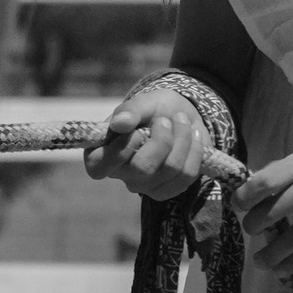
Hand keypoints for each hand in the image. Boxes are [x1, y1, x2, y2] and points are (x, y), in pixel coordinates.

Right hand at [84, 87, 213, 200]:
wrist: (180, 116)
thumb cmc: (153, 109)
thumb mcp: (143, 102)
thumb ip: (130, 110)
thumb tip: (119, 123)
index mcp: (103, 152)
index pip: (97, 166)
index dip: (118, 152)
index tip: (137, 131)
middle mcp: (121, 174)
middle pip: (142, 168)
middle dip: (162, 140)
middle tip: (165, 120)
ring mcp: (144, 186)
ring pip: (169, 170)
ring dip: (182, 139)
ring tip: (182, 121)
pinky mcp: (168, 190)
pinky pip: (186, 176)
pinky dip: (194, 151)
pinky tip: (194, 136)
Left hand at [235, 143, 292, 271]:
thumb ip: (292, 170)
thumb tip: (259, 188)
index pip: (261, 183)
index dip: (243, 199)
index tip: (238, 207)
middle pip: (267, 213)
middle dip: (253, 227)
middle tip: (252, 231)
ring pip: (285, 240)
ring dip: (267, 254)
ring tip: (260, 260)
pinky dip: (288, 264)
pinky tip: (279, 269)